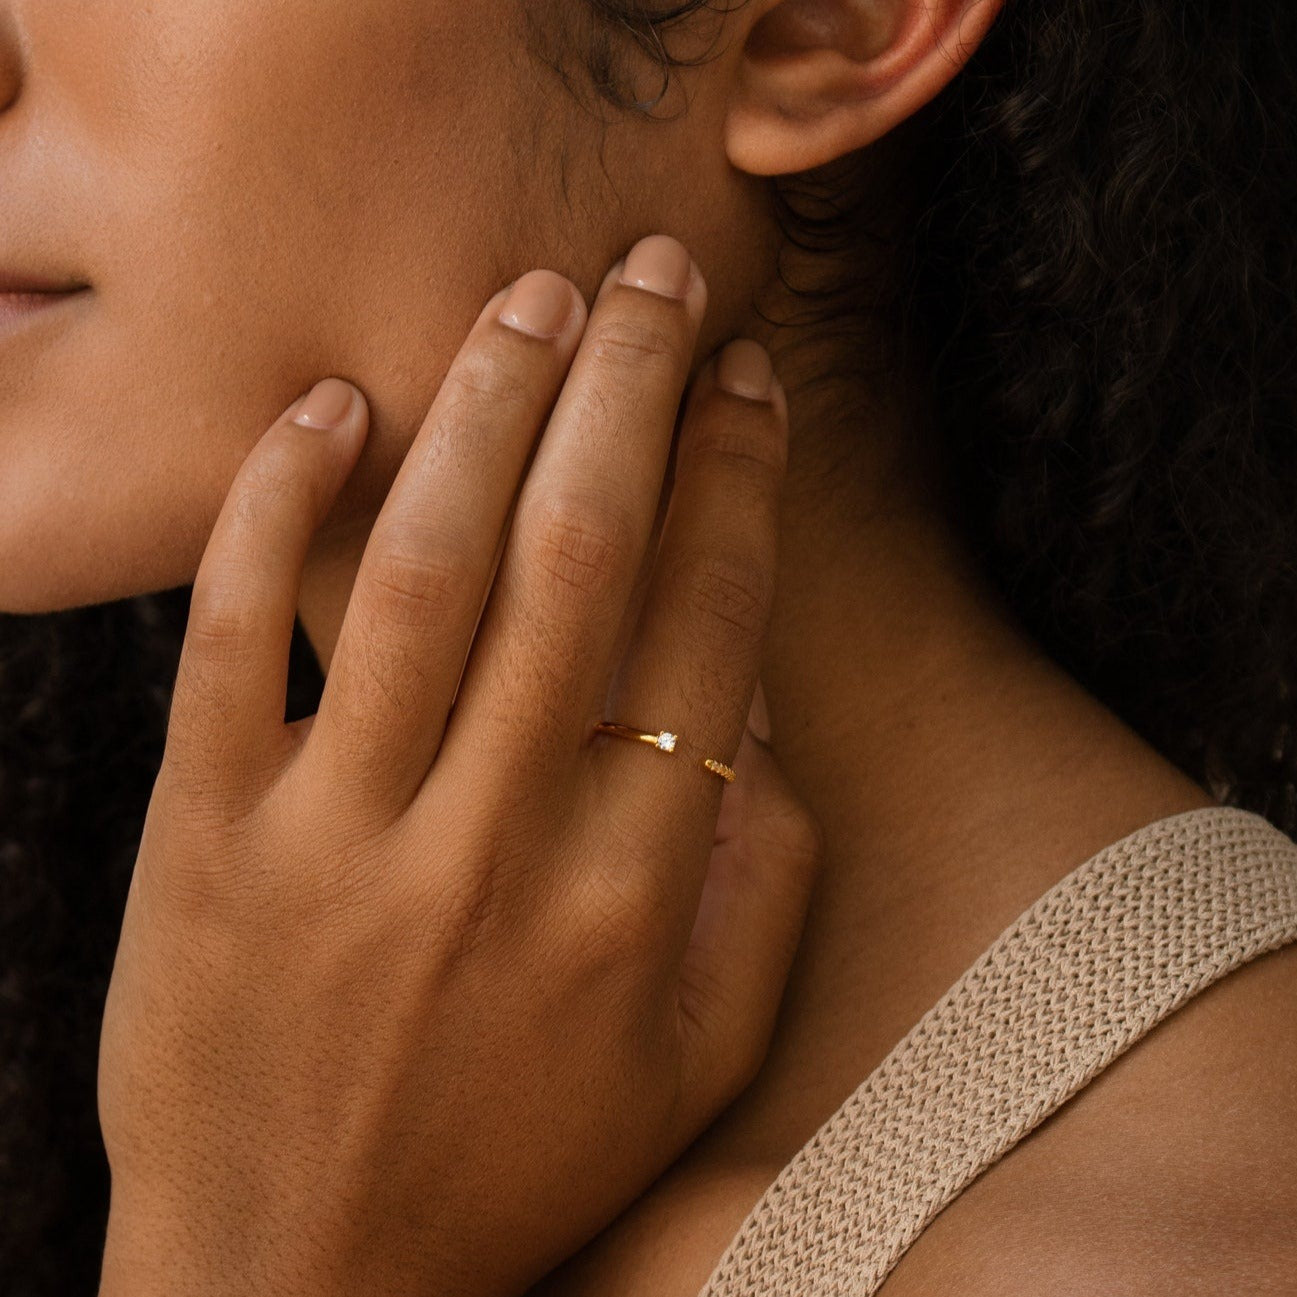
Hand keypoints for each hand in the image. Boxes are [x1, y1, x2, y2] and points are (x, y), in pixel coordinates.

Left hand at [97, 234, 821, 1296]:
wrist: (298, 1276)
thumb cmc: (512, 1159)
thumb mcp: (692, 1060)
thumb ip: (761, 894)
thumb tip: (763, 723)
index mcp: (630, 896)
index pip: (704, 628)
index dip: (735, 482)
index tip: (742, 380)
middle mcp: (496, 845)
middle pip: (578, 561)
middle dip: (627, 391)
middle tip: (650, 275)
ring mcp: (340, 837)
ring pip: (424, 572)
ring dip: (483, 413)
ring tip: (525, 302)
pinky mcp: (207, 840)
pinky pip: (235, 638)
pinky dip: (277, 508)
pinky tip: (331, 408)